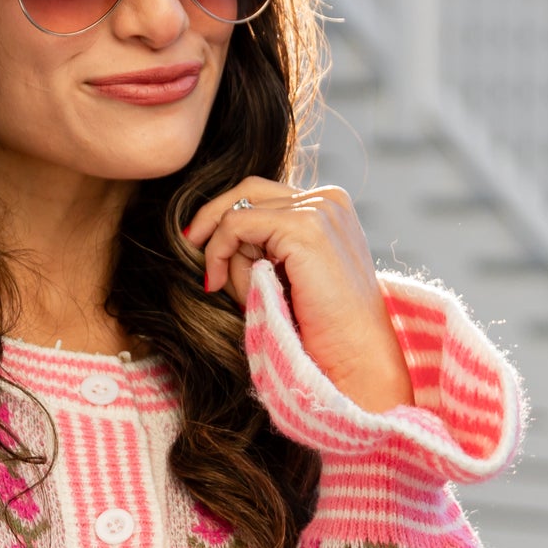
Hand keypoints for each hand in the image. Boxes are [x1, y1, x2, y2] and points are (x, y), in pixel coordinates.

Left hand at [183, 178, 413, 412]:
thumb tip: (209, 235)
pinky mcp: (305, 227)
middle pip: (248, 190)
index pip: (262, 194)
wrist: (357, 357)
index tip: (200, 247)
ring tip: (225, 287)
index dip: (226, 218)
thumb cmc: (321, 328)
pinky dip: (219, 253)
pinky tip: (218, 283)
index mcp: (329, 207)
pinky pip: (236, 225)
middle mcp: (327, 199)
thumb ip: (261, 248)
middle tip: (189, 248)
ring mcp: (319, 209)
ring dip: (221, 250)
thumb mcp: (288, 275)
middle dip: (212, 221)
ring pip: (239, 210)